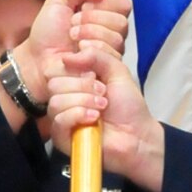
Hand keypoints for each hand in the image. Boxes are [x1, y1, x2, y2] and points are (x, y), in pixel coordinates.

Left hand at [14, 0, 130, 105]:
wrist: (37, 58)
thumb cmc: (48, 33)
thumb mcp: (58, 0)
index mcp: (104, 14)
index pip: (122, 5)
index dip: (103, 5)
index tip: (82, 8)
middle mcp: (112, 33)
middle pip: (121, 22)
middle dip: (92, 20)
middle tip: (72, 26)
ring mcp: (111, 53)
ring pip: (117, 39)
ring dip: (89, 34)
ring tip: (72, 39)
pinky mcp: (106, 69)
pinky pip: (111, 57)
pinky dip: (90, 51)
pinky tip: (77, 53)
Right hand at [47, 48, 164, 191]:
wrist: (138, 135)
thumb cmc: (129, 107)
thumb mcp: (117, 71)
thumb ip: (96, 55)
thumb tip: (68, 56)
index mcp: (75, 81)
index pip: (57, 67)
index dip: (75, 68)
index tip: (96, 74)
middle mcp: (66, 97)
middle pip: (54, 82)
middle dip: (82, 86)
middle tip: (102, 93)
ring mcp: (62, 117)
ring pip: (56, 101)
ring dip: (83, 101)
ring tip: (101, 107)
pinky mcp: (62, 136)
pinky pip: (58, 120)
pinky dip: (78, 115)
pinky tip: (94, 118)